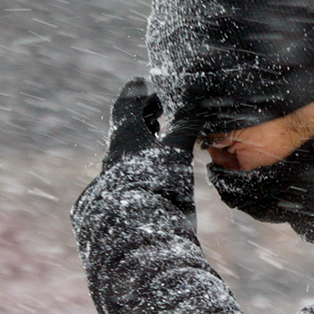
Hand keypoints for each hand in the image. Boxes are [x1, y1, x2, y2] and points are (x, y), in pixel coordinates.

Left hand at [93, 78, 194, 218]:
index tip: (145, 84)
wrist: (137, 228)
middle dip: (144, 114)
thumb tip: (196, 100)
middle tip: (160, 106)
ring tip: (162, 132)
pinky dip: (145, 154)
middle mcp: (117, 151)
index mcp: (126, 136)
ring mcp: (117, 172)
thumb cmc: (157, 185)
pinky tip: (158, 163)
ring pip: (130, 145)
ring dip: (145, 135)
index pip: (126, 104)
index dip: (137, 92)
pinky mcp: (122, 190)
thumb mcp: (176, 151)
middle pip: (128, 125)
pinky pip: (132, 163)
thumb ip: (186, 126)